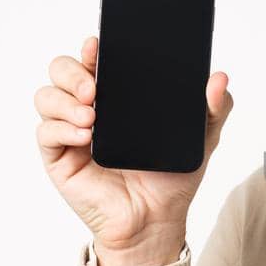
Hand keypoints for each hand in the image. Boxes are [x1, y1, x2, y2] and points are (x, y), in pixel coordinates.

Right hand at [36, 34, 233, 260]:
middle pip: (61, 70)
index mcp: (117, 94)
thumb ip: (214, 107)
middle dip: (72, 71)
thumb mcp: (201, 138)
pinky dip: (61, 130)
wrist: (157, 220)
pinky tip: (85, 138)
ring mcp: (70, 131)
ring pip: (46, 97)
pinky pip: (45, 134)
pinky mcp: (59, 157)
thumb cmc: (172, 177)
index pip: (94, 59)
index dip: (91, 48)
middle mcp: (88, 107)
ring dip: (64, 100)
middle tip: (94, 89)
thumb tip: (220, 78)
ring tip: (92, 117)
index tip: (98, 45)